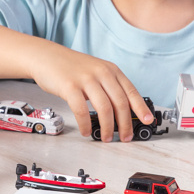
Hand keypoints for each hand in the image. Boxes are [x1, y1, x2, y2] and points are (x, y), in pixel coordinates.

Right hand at [28, 44, 152, 141]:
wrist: (46, 57)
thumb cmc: (70, 67)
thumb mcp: (95, 71)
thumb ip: (108, 86)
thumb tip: (121, 111)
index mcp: (110, 70)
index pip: (131, 91)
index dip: (141, 108)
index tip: (148, 121)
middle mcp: (101, 73)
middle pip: (120, 103)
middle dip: (125, 124)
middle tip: (125, 137)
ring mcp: (86, 79)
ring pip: (104, 108)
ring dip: (107, 127)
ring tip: (105, 137)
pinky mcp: (69, 86)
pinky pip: (82, 110)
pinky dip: (85, 124)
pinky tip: (85, 131)